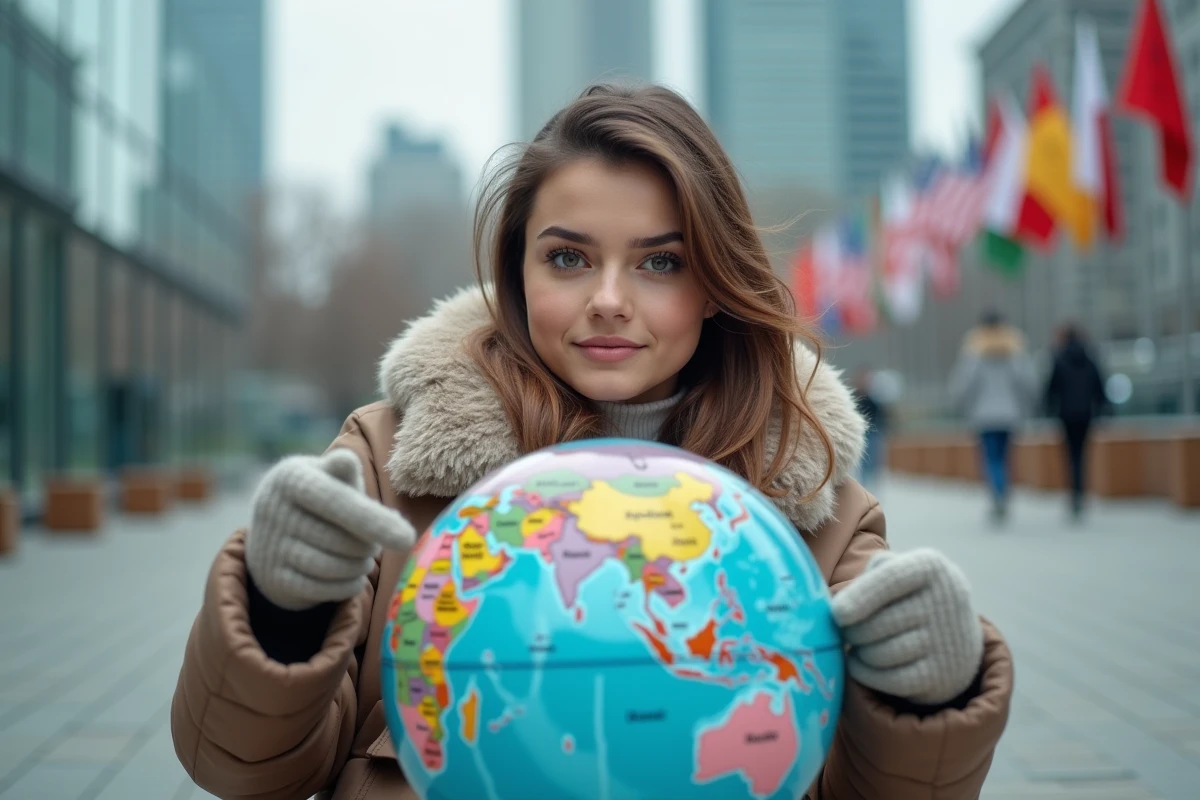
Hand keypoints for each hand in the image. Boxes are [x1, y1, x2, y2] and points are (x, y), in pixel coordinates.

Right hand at [246, 449, 416, 610]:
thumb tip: (347, 461)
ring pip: (334, 567)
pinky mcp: (273, 577)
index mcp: (292, 477)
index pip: (340, 502)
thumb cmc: (319, 498)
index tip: (408, 539)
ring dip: (361, 566)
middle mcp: (274, 510)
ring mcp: (270, 546)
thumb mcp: (329, 476)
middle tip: (373, 543)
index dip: (375, 520)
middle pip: (344, 541)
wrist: (273, 531)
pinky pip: (323, 589)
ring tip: (364, 558)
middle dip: (370, 546)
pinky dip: (348, 585)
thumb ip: (344, 471)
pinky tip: (352, 575)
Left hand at [831, 548, 983, 705]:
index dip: (860, 597)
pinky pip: (890, 680)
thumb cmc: (908, 595)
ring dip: (860, 652)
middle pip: (878, 623)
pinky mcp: (941, 675)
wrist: (955, 635)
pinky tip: (862, 664)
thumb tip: (841, 604)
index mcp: (929, 566)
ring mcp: (947, 641)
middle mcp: (945, 600)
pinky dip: (867, 674)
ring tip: (861, 645)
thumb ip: (869, 574)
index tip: (838, 613)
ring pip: (880, 653)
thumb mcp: (896, 569)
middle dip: (852, 631)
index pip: (890, 579)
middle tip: (849, 631)